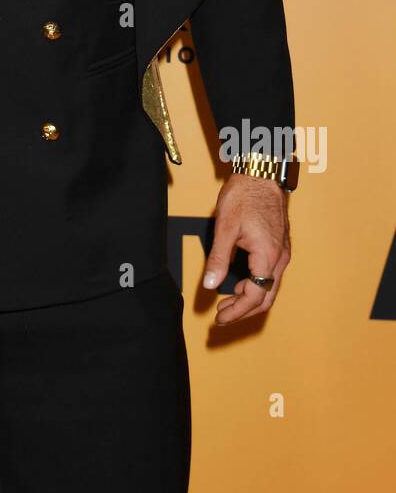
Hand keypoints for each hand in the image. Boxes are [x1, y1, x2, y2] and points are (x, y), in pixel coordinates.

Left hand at [203, 173, 290, 324]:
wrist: (261, 174)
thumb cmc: (244, 196)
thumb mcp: (225, 227)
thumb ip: (218, 258)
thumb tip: (209, 285)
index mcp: (267, 256)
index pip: (254, 296)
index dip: (237, 311)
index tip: (220, 317)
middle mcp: (280, 258)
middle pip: (266, 297)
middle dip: (244, 311)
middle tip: (222, 316)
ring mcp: (283, 253)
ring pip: (270, 288)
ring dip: (250, 299)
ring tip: (227, 302)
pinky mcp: (280, 247)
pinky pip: (271, 276)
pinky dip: (256, 286)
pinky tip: (240, 283)